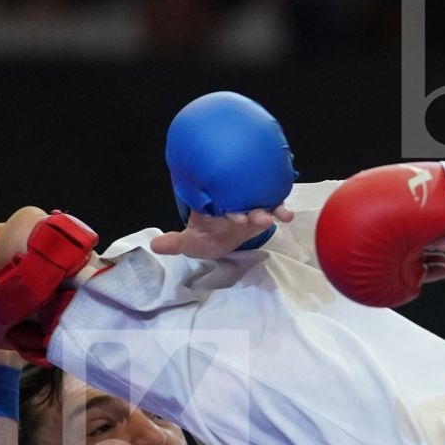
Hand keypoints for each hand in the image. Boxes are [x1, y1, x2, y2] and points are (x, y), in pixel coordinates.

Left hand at [149, 205, 293, 258]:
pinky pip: (274, 208)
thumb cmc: (205, 236)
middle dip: (255, 209)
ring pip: (263, 201)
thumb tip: (155, 245)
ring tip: (283, 215)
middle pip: (246, 199)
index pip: (223, 202)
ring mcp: (250, 205)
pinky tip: (289, 216)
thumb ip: (176, 242)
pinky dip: (282, 211)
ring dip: (273, 207)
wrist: (220, 238)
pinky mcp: (264, 212)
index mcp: (215, 203)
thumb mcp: (191, 241)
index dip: (230, 209)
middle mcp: (234, 200)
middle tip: (261, 217)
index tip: (236, 217)